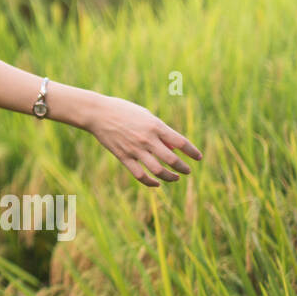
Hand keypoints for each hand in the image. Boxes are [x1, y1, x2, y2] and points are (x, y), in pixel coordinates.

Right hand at [86, 95, 201, 186]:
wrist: (98, 113)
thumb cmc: (124, 111)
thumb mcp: (145, 115)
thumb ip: (160, 130)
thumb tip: (173, 147)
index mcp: (155, 126)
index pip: (181, 142)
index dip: (192, 152)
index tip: (198, 157)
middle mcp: (147, 139)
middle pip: (172, 159)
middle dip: (183, 168)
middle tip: (187, 171)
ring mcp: (135, 149)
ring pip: (158, 170)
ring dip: (170, 177)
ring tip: (176, 178)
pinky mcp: (124, 157)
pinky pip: (140, 175)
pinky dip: (151, 182)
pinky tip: (157, 183)